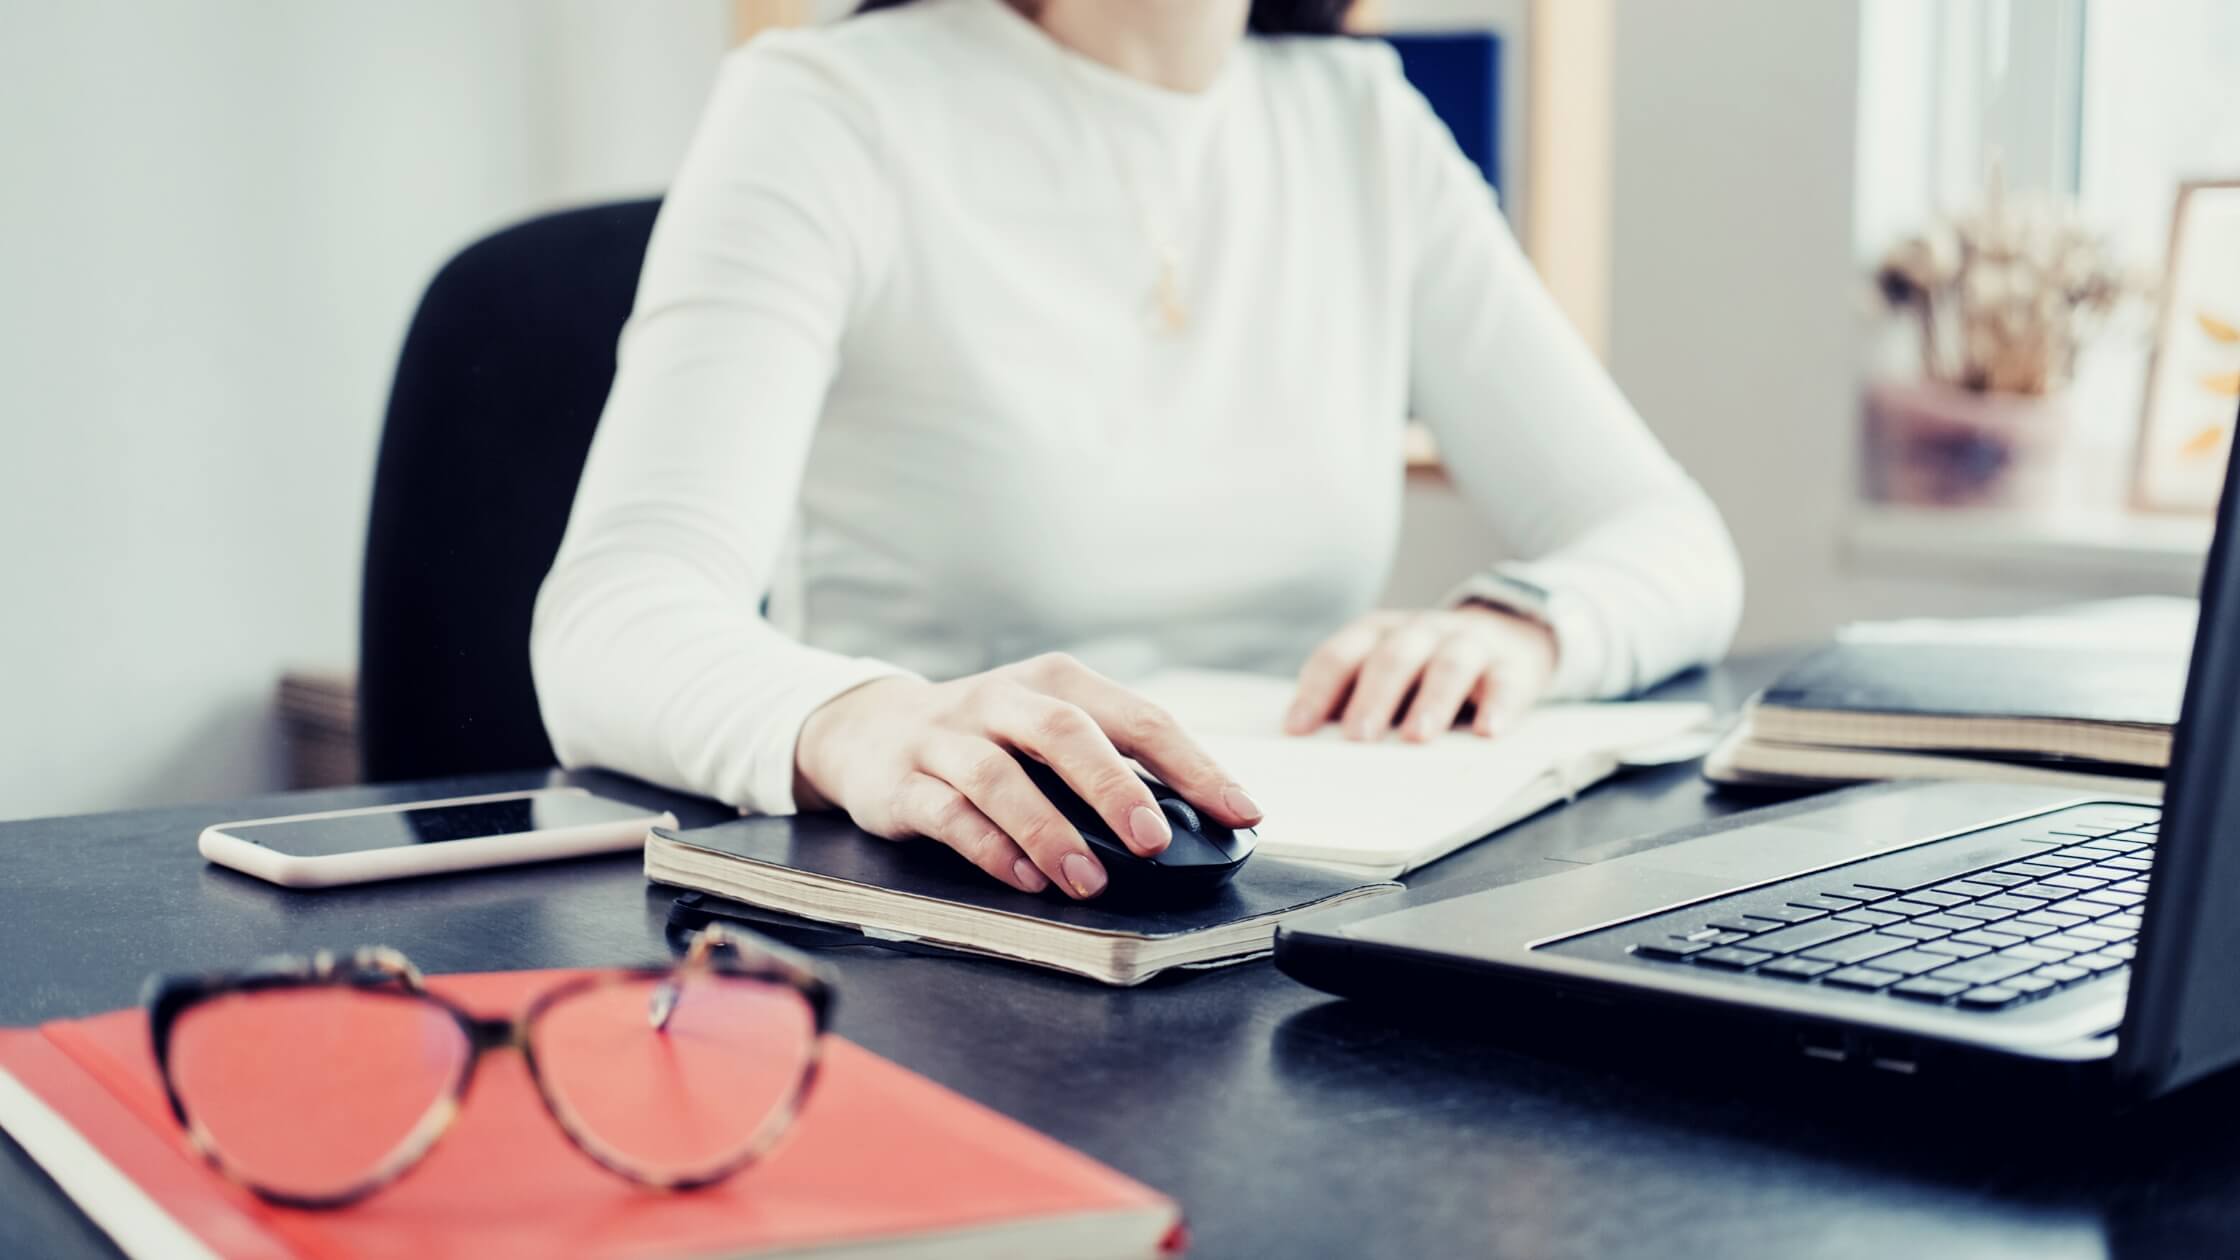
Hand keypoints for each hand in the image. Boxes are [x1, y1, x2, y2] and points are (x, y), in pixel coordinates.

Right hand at [793, 653, 1261, 898]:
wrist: (870, 730)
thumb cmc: (988, 738)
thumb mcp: (1048, 730)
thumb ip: (1111, 763)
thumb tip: (1196, 819)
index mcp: (1055, 682)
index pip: (1137, 717)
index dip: (1193, 765)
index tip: (1240, 811)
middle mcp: (1001, 700)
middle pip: (1064, 732)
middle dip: (1115, 787)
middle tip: (1154, 841)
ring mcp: (949, 739)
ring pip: (1000, 777)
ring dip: (1049, 831)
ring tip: (1088, 880)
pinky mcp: (903, 782)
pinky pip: (948, 814)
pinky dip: (989, 848)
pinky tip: (1024, 879)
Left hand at [1285, 606, 1557, 741]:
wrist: (1509, 635)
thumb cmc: (1428, 669)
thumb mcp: (1387, 675)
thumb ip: (1354, 701)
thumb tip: (1314, 749)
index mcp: (1377, 634)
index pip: (1339, 656)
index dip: (1316, 692)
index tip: (1297, 731)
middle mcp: (1419, 632)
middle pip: (1391, 658)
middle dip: (1372, 698)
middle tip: (1358, 738)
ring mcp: (1467, 644)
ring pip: (1448, 665)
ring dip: (1432, 701)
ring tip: (1418, 738)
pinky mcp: (1511, 665)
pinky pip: (1505, 682)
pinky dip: (1498, 706)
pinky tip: (1489, 732)